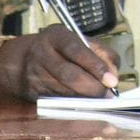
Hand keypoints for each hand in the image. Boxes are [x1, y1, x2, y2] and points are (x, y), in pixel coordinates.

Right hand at [0, 25, 119, 102]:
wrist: (26, 59)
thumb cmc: (62, 49)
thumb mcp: (81, 41)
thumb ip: (101, 53)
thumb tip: (113, 73)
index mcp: (56, 35)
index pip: (76, 50)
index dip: (95, 66)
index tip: (111, 80)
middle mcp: (42, 52)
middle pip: (69, 74)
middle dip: (92, 87)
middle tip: (107, 95)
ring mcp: (34, 73)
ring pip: (63, 91)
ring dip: (84, 98)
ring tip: (99, 100)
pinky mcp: (33, 90)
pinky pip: (57, 101)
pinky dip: (73, 105)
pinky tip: (84, 104)